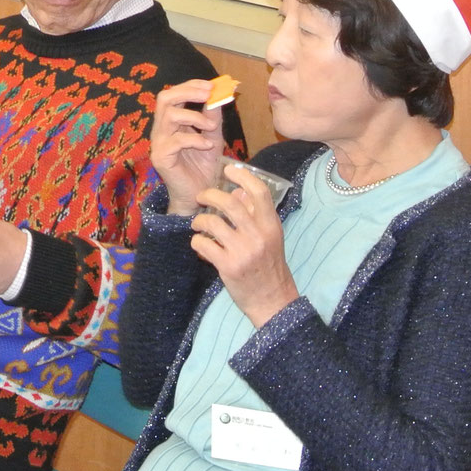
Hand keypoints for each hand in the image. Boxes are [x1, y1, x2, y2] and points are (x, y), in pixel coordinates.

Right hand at [150, 79, 227, 215]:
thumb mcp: (213, 137)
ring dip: (195, 117)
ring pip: (170, 116)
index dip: (190, 86)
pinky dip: (195, 139)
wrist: (199, 195)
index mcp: (171, 122)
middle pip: (164, 99)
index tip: (211, 85)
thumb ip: (213, 117)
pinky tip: (207, 146)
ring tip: (211, 127)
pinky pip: (176, 140)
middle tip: (208, 94)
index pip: (173, 94)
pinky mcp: (161, 157)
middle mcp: (161, 129)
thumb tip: (219, 95)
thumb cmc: (203, 167)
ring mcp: (159, 143)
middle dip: (188, 92)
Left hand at [189, 163, 297, 325]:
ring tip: (198, 224)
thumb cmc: (269, 266)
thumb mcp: (270, 238)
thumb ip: (256, 215)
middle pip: (229, 202)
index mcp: (271, 225)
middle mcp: (258, 235)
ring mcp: (243, 251)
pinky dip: (197, 241)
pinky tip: (200, 245)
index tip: (229, 169)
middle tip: (201, 196)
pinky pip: (203, 244)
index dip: (243, 176)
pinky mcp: (228, 266)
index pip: (259, 192)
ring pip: (211, 223)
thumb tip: (239, 191)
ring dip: (199, 220)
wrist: (273, 301)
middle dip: (209, 195)